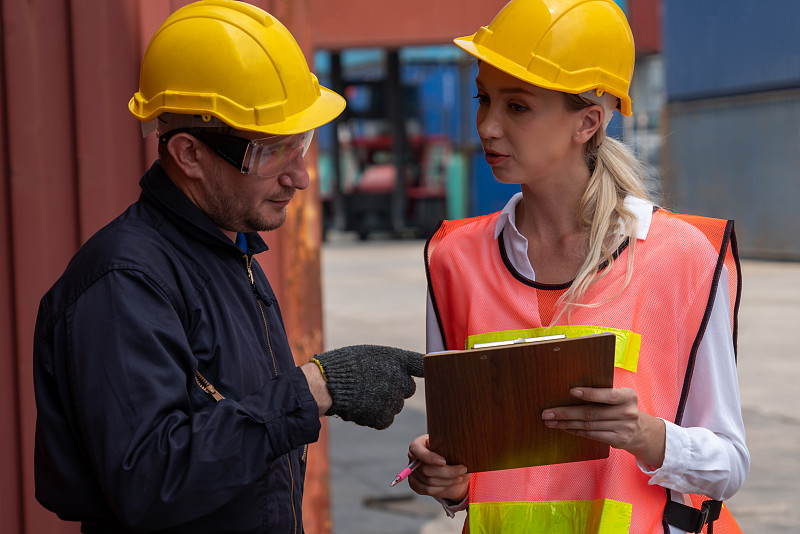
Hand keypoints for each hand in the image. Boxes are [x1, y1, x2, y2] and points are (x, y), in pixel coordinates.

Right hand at [313, 345, 423, 429]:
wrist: (326, 384)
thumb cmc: (345, 365)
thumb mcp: (371, 354)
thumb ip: (390, 363)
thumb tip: (406, 372)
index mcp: (397, 359)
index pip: (420, 364)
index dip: (425, 368)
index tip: (432, 370)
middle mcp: (400, 379)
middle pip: (408, 388)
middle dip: (396, 388)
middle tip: (376, 385)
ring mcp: (393, 400)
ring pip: (396, 405)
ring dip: (384, 403)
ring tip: (363, 395)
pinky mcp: (383, 417)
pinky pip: (386, 419)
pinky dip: (375, 416)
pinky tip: (361, 406)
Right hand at [407, 434, 468, 501]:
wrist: (446, 460)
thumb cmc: (446, 448)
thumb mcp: (447, 443)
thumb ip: (446, 444)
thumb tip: (450, 446)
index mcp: (417, 445)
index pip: (417, 450)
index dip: (430, 458)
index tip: (444, 462)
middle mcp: (412, 459)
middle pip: (426, 469)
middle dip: (447, 472)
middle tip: (463, 469)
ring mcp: (412, 473)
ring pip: (429, 482)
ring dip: (448, 481)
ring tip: (461, 477)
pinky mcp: (415, 484)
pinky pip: (428, 490)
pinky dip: (442, 488)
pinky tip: (452, 483)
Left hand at [541, 387, 665, 467]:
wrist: (642, 431)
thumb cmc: (622, 408)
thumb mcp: (620, 397)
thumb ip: (604, 392)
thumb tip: (571, 391)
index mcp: (628, 396)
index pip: (608, 395)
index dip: (590, 393)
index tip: (572, 391)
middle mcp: (628, 412)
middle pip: (591, 413)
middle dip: (566, 412)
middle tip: (547, 412)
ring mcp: (624, 428)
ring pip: (588, 425)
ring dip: (566, 423)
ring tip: (550, 420)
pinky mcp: (618, 441)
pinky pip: (592, 435)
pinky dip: (575, 431)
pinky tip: (564, 427)